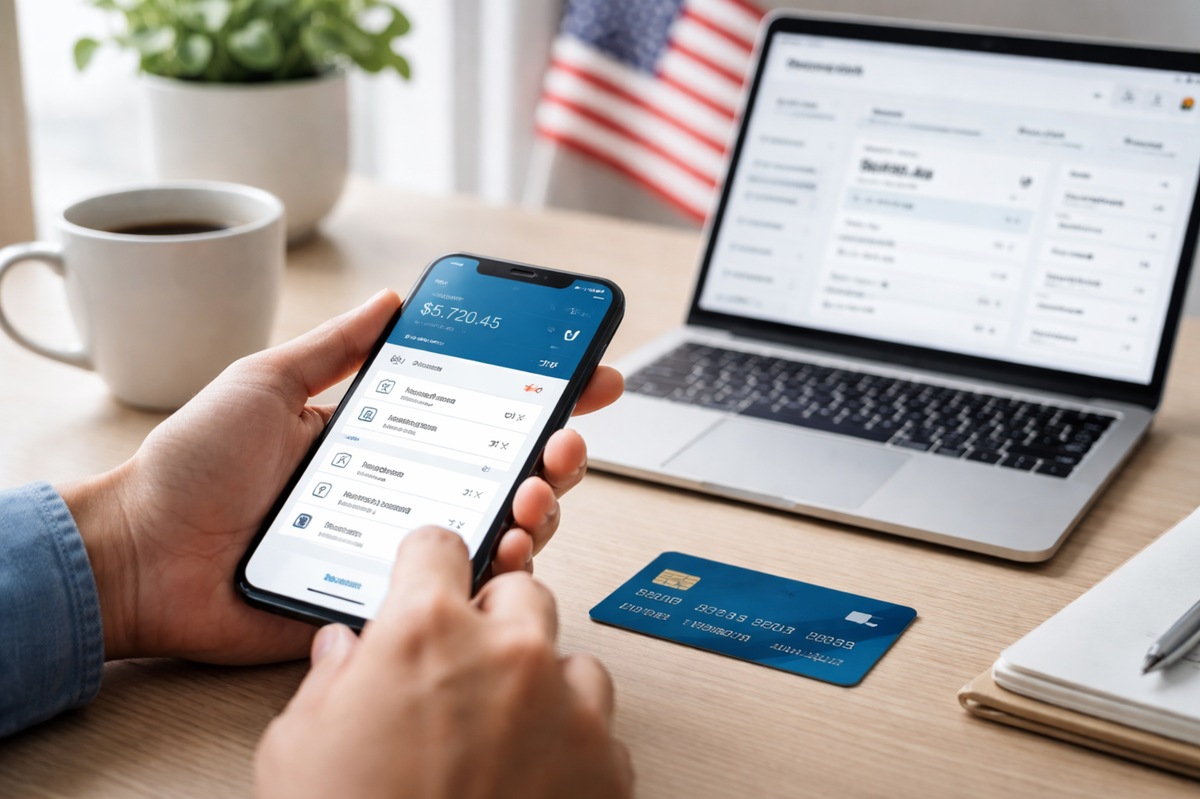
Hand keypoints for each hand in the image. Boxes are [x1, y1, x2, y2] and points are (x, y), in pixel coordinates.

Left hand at [59, 290, 623, 662]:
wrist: (141, 554)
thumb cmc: (192, 466)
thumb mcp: (266, 383)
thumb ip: (333, 347)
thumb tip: (392, 300)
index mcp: (385, 439)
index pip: (482, 414)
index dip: (543, 396)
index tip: (591, 378)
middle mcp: (405, 492)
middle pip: (508, 473)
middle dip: (558, 453)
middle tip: (564, 440)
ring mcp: (399, 548)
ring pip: (500, 531)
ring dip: (538, 508)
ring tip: (533, 493)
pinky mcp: (384, 600)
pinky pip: (458, 591)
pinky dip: (497, 570)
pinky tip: (506, 547)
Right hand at [255, 528, 633, 798]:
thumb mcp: (299, 750)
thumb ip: (328, 681)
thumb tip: (342, 651)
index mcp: (425, 633)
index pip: (438, 548)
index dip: (426, 564)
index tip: (429, 576)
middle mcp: (507, 655)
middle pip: (519, 592)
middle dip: (492, 621)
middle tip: (462, 670)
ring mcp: (567, 709)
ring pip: (571, 659)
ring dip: (540, 684)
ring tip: (500, 736)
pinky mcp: (607, 767)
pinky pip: (599, 730)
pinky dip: (571, 746)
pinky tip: (530, 777)